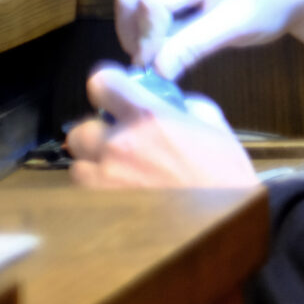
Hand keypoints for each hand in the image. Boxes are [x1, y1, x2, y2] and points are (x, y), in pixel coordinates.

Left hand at [67, 67, 256, 190]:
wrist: (224, 220)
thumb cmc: (224, 174)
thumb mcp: (214, 126)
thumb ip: (185, 107)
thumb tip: (173, 104)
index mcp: (147, 117)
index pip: (101, 83)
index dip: (107, 86)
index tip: (113, 92)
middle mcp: (118, 145)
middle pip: (80, 129)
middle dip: (98, 134)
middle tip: (119, 141)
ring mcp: (106, 180)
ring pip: (79, 166)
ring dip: (95, 166)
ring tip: (121, 173)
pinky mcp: (101, 208)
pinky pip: (87, 195)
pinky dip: (100, 192)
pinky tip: (125, 195)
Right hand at [115, 0, 303, 79]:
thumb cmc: (273, 7)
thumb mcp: (235, 28)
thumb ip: (192, 46)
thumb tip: (155, 70)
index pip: (151, 0)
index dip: (145, 35)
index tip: (152, 66)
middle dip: (133, 30)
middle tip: (147, 62)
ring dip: (141, 28)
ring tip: (159, 55)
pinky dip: (154, 24)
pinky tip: (171, 42)